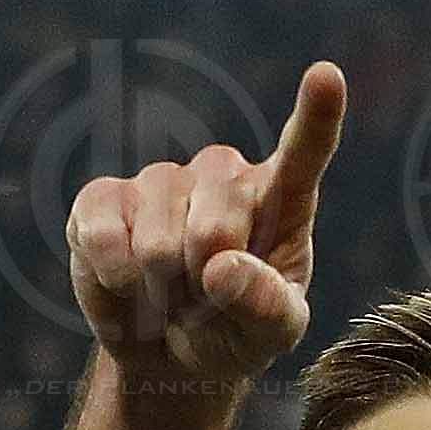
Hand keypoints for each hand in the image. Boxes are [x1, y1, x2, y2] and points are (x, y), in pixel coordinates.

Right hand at [66, 61, 347, 387]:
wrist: (169, 353)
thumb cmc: (235, 334)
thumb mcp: (272, 335)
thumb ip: (266, 306)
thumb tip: (221, 268)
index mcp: (279, 199)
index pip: (303, 154)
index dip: (315, 115)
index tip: (327, 76)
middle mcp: (221, 175)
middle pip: (215, 228)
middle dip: (204, 286)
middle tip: (204, 302)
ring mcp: (161, 179)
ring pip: (158, 241)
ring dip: (162, 291)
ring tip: (170, 295)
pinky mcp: (104, 197)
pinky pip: (104, 235)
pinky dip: (116, 278)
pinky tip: (127, 284)